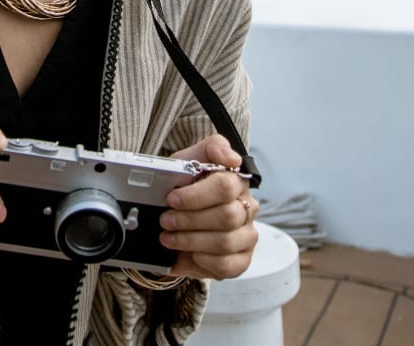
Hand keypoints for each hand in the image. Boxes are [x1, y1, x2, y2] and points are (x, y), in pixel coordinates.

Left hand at [159, 134, 257, 279]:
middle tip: (165, 220)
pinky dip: (203, 260)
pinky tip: (190, 253)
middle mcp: (247, 207)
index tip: (172, 198)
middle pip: (226, 216)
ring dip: (190, 240)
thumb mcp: (189, 161)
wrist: (174, 215)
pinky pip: (227, 265)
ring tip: (168, 237)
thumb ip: (211, 148)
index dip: (196, 195)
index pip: (226, 185)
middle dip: (189, 219)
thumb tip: (232, 158)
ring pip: (225, 242)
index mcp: (237, 181)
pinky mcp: (242, 259)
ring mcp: (247, 235)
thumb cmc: (184, 187)